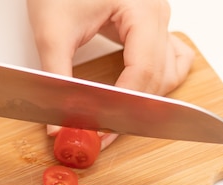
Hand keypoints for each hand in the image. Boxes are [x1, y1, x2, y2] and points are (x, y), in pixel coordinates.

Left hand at [26, 0, 194, 148]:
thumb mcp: (53, 31)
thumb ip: (56, 79)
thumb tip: (58, 124)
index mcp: (142, 10)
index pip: (143, 72)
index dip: (123, 108)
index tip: (100, 130)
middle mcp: (157, 15)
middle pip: (157, 78)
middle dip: (130, 111)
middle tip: (100, 133)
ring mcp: (158, 20)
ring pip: (167, 74)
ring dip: (145, 101)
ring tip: (114, 119)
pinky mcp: (150, 26)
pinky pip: (170, 61)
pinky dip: (156, 83)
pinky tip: (135, 96)